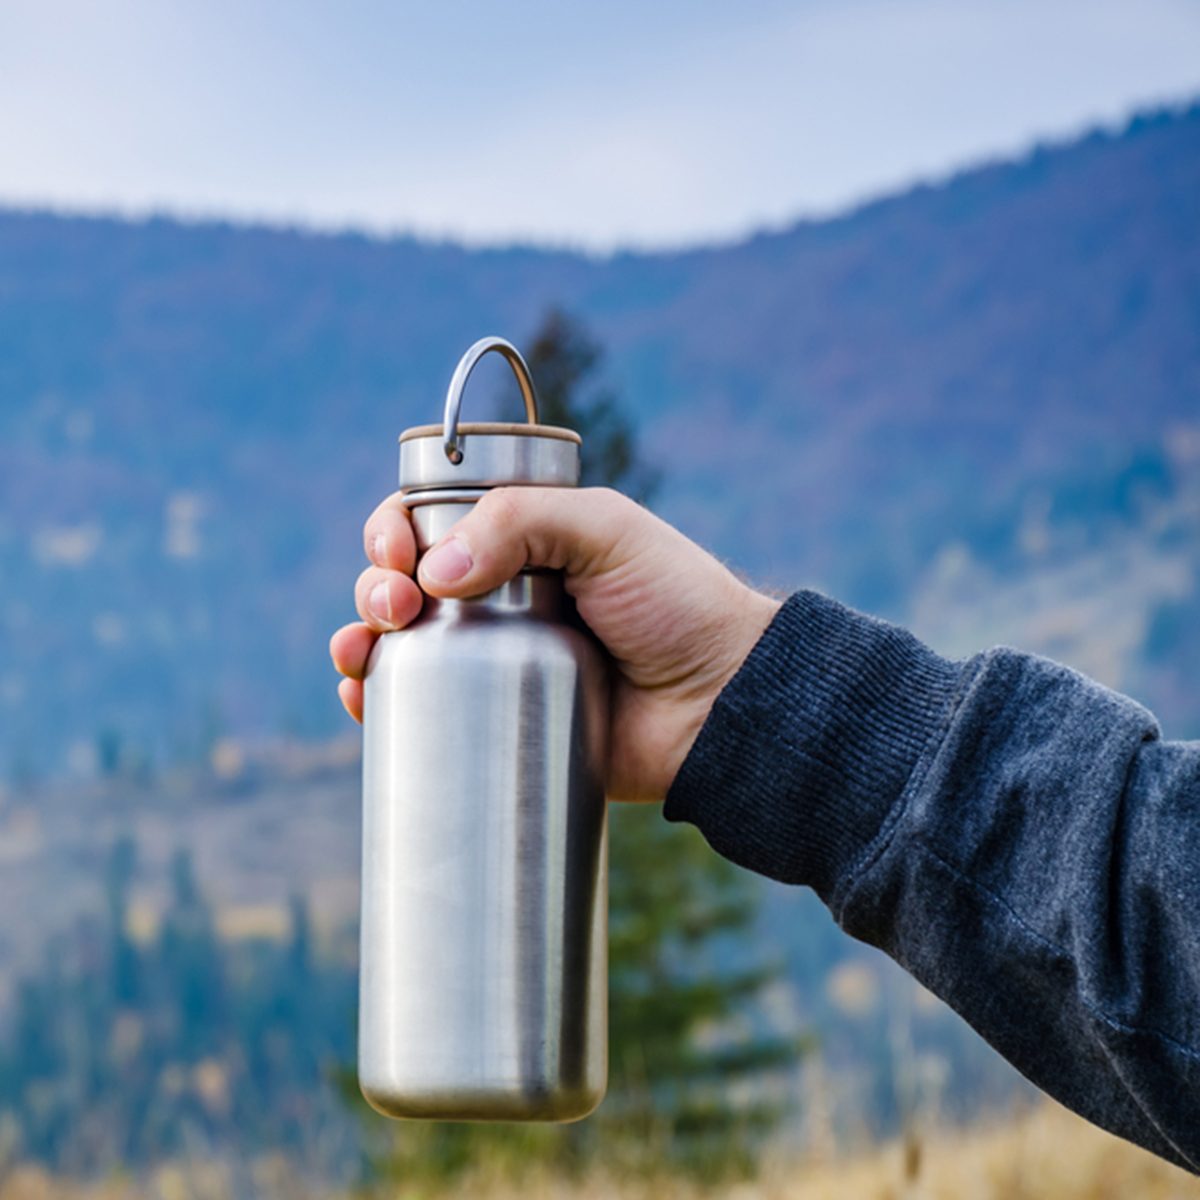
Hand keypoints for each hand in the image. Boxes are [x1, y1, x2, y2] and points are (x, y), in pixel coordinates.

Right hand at [330, 487, 779, 801]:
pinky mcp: (498, 717)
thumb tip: (432, 572)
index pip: (434, 520)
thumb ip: (523, 519)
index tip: (398, 552)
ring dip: (360, 638)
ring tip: (364, 651)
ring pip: (399, 642)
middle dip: (375, 583)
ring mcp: (495, 658)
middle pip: (404, 579)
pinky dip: (376, 698)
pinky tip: (362, 697)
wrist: (718, 705)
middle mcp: (499, 596)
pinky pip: (420, 706)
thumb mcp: (606, 530)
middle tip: (395, 603)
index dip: (397, 528)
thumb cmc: (676, 603)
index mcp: (522, 540)